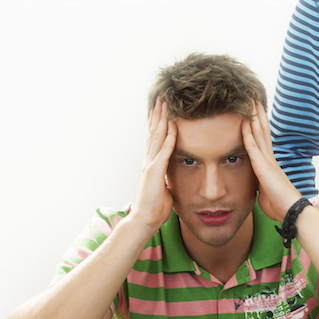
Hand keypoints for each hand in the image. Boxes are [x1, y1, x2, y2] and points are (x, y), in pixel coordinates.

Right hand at [127, 98, 176, 231]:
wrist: (144, 220)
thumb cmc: (155, 209)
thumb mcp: (164, 190)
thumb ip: (167, 181)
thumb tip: (173, 180)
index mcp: (151, 165)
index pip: (155, 139)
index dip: (158, 124)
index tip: (161, 110)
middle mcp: (148, 161)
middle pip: (154, 132)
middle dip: (158, 114)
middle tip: (161, 98)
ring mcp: (150, 165)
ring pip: (157, 136)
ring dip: (162, 119)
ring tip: (165, 103)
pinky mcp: (154, 171)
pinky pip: (164, 150)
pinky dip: (169, 136)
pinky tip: (173, 125)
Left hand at [240, 101, 302, 222]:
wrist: (292, 211)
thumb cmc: (279, 205)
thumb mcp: (265, 191)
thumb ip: (259, 184)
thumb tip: (255, 185)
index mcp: (270, 164)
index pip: (263, 139)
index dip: (258, 125)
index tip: (254, 112)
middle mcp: (270, 158)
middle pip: (263, 130)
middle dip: (258, 114)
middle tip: (253, 98)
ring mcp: (268, 161)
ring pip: (259, 134)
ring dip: (253, 117)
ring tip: (249, 101)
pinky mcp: (264, 168)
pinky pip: (253, 147)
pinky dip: (248, 134)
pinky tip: (243, 122)